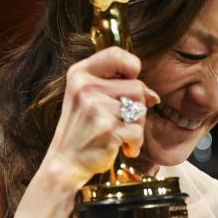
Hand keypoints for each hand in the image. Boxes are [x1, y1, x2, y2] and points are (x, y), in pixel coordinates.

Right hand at [42, 47, 160, 188]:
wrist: (65, 163)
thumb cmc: (81, 129)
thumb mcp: (87, 98)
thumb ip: (117, 87)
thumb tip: (153, 96)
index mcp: (79, 74)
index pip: (116, 54)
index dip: (131, 67)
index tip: (128, 82)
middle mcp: (85, 87)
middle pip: (137, 86)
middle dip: (136, 106)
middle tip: (118, 120)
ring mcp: (96, 108)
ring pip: (141, 108)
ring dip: (136, 125)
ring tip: (118, 133)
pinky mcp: (108, 129)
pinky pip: (138, 131)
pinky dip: (135, 143)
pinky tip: (121, 147)